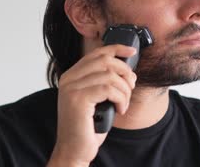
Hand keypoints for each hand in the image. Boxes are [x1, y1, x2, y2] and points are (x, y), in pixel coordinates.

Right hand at [47, 44, 136, 166]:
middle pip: (105, 60)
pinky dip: (120, 98)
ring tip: (124, 103)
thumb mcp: (96, 100)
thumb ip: (104, 82)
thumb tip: (127, 70)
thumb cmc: (87, 127)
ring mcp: (71, 88)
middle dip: (125, 72)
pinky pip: (108, 89)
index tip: (131, 52)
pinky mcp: (78, 100)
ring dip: (124, 90)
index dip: (116, 49)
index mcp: (71, 76)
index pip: (96, 53)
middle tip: (130, 87)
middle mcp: (68, 79)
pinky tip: (120, 109)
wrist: (74, 150)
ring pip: (110, 75)